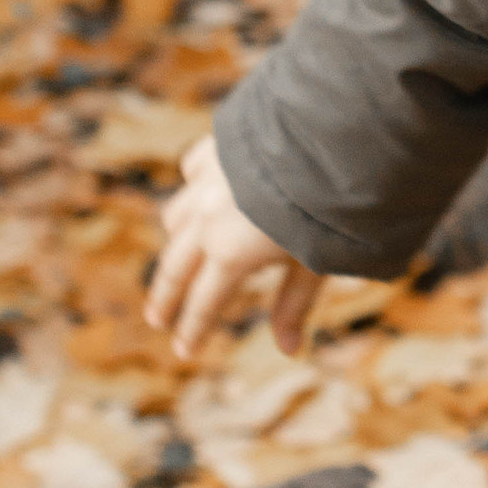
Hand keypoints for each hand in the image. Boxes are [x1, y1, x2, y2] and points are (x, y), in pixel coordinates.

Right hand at [145, 135, 319, 360]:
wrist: (328, 134)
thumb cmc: (331, 207)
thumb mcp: (316, 263)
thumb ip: (295, 304)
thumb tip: (289, 351)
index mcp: (230, 253)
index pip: (203, 304)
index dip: (192, 331)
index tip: (184, 352)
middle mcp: (208, 218)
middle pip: (175, 267)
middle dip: (165, 298)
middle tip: (156, 320)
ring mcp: (208, 180)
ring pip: (176, 217)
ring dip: (176, 244)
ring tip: (180, 261)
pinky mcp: (217, 148)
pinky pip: (192, 172)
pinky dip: (193, 189)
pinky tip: (201, 193)